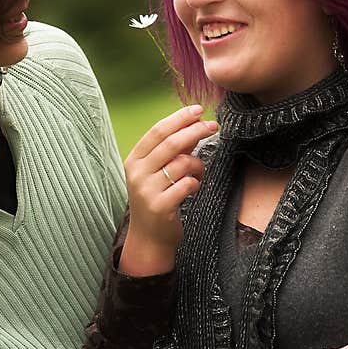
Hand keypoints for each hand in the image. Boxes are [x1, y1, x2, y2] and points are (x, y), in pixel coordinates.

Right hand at [119, 105, 217, 275]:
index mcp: (134, 160)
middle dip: (195, 131)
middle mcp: (137, 173)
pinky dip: (195, 183)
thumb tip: (193, 125)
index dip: (179, 118)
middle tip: (213, 126)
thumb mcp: (158, 172)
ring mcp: (146, 190)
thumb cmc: (156, 199)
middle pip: (170, 143)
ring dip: (198, 165)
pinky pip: (187, 184)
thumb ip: (173, 150)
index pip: (157, 131)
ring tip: (198, 173)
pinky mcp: (159, 206)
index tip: (198, 110)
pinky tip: (193, 188)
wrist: (149, 238)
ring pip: (182, 163)